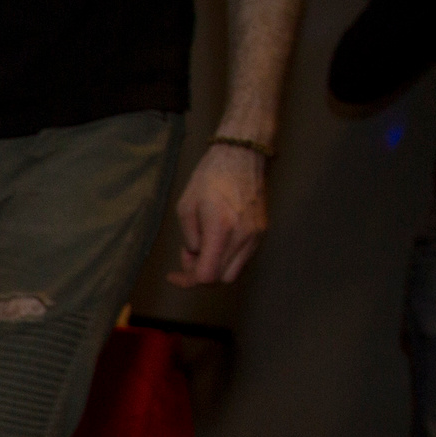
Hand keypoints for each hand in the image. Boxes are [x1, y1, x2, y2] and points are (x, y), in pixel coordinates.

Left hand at [168, 143, 268, 285]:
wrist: (241, 155)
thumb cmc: (210, 177)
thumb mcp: (186, 208)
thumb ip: (189, 238)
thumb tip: (196, 256)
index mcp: (222, 229)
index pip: (207, 275)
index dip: (187, 280)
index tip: (173, 275)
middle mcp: (243, 236)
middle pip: (221, 278)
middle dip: (200, 273)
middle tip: (188, 254)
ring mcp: (256, 235)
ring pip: (234, 272)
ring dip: (215, 267)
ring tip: (202, 245)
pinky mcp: (262, 232)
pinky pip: (243, 259)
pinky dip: (226, 258)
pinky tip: (216, 241)